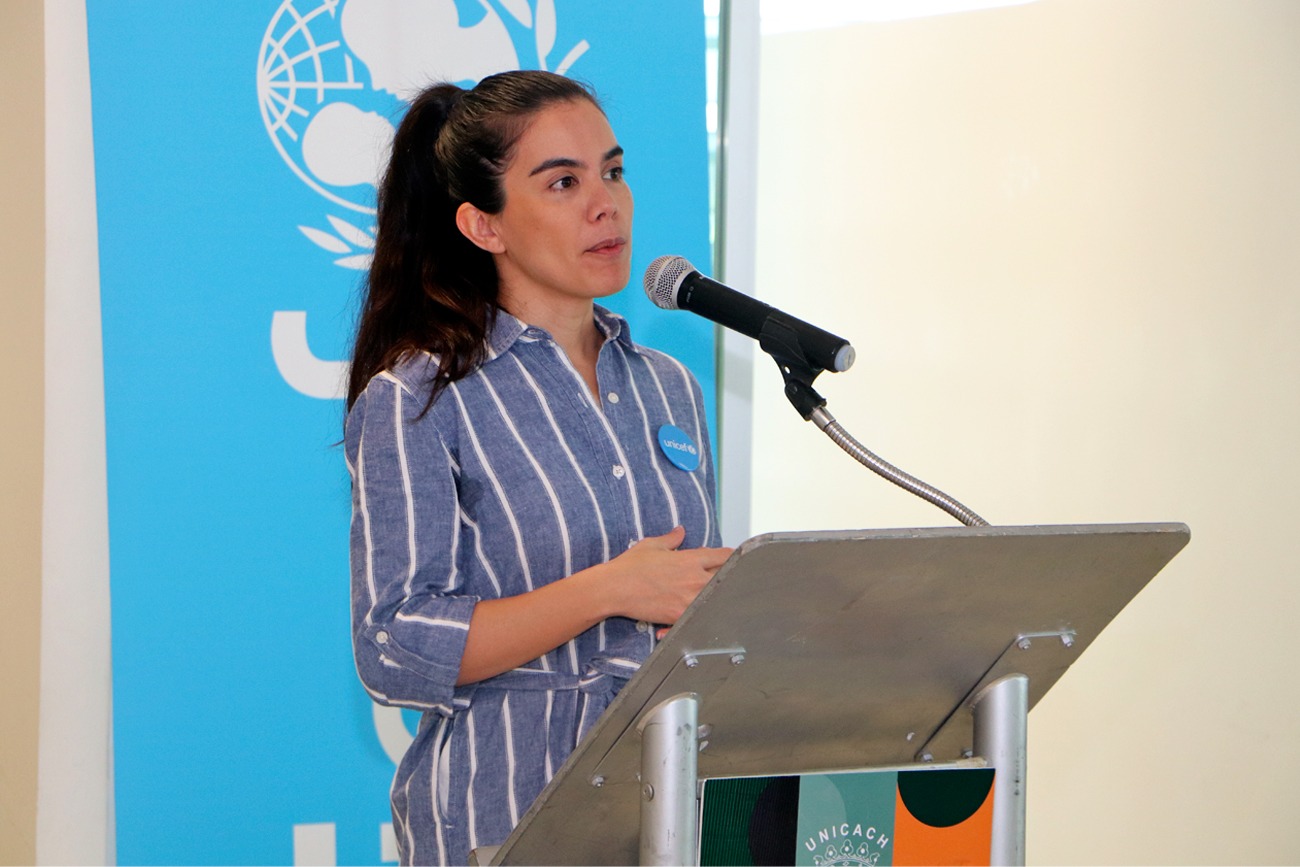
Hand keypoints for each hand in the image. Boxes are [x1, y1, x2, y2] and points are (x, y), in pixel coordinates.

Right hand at [601, 526, 732, 625]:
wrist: (614, 588)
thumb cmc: (630, 566)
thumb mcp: (652, 545)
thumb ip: (672, 539)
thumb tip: (680, 531)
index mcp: (691, 559)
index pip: (724, 556)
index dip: (729, 557)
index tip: (726, 560)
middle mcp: (694, 579)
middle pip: (726, 579)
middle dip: (724, 577)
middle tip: (714, 578)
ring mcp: (689, 599)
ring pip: (715, 599)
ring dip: (711, 597)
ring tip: (698, 596)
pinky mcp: (679, 616)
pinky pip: (697, 618)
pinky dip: (694, 617)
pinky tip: (684, 614)